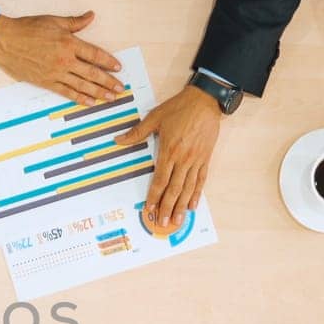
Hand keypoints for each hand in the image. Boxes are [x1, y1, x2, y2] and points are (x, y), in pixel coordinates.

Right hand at [0, 12, 124, 105]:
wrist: (4, 42)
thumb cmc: (26, 29)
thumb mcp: (54, 21)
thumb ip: (75, 22)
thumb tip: (90, 16)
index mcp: (69, 43)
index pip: (95, 54)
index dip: (109, 62)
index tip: (118, 68)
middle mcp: (65, 60)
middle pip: (93, 73)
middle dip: (109, 82)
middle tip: (120, 89)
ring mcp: (56, 73)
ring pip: (82, 85)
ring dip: (99, 93)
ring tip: (110, 98)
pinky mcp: (46, 82)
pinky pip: (67, 92)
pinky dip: (79, 98)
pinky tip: (89, 102)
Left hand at [120, 85, 221, 228]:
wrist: (205, 101)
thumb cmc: (179, 108)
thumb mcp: (155, 117)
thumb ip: (137, 133)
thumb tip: (118, 140)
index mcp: (169, 151)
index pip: (160, 180)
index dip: (154, 197)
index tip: (149, 209)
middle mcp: (183, 159)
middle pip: (174, 189)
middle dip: (167, 207)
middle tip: (163, 223)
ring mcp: (196, 160)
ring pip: (188, 188)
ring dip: (182, 206)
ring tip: (177, 221)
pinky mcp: (206, 158)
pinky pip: (201, 179)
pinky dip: (196, 193)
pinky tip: (192, 205)